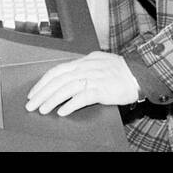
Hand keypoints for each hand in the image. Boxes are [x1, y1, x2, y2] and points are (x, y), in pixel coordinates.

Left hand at [25, 51, 140, 115]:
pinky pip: (83, 97)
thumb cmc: (121, 71)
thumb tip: (67, 78)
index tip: (34, 93)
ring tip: (43, 109)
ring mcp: (94, 78)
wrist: (140, 73)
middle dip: (42, 93)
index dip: (43, 82)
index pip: (57, 70)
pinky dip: (71, 104)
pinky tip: (63, 111)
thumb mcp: (99, 63)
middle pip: (58, 80)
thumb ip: (84, 69)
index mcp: (84, 61)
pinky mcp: (102, 89)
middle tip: (31, 104)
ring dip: (52, 100)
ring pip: (67, 88)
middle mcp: (86, 67)